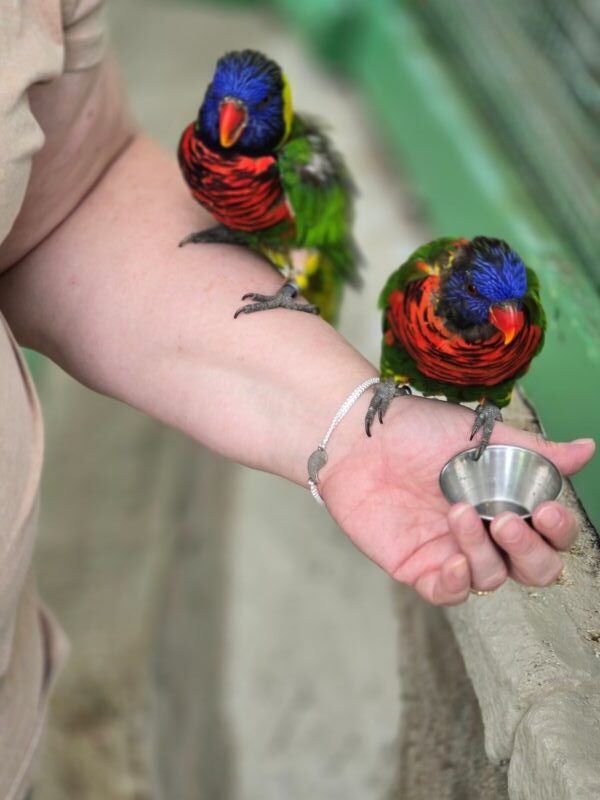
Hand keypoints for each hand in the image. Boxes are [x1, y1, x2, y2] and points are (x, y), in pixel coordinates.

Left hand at [321, 396, 594, 605]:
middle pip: (533, 569)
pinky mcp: (417, 566)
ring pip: (491, 578)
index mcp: (506, 501)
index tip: (545, 508)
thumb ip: (532, 451)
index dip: (557, 530)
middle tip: (506, 520)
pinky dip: (458, 585)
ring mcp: (452, 551)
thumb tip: (587, 449)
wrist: (360, 436)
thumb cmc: (418, 429)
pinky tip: (455, 562)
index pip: (551, 534)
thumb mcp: (481, 436)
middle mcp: (485, 532)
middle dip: (529, 551)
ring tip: (458, 511)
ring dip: (482, 550)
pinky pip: (448, 594)